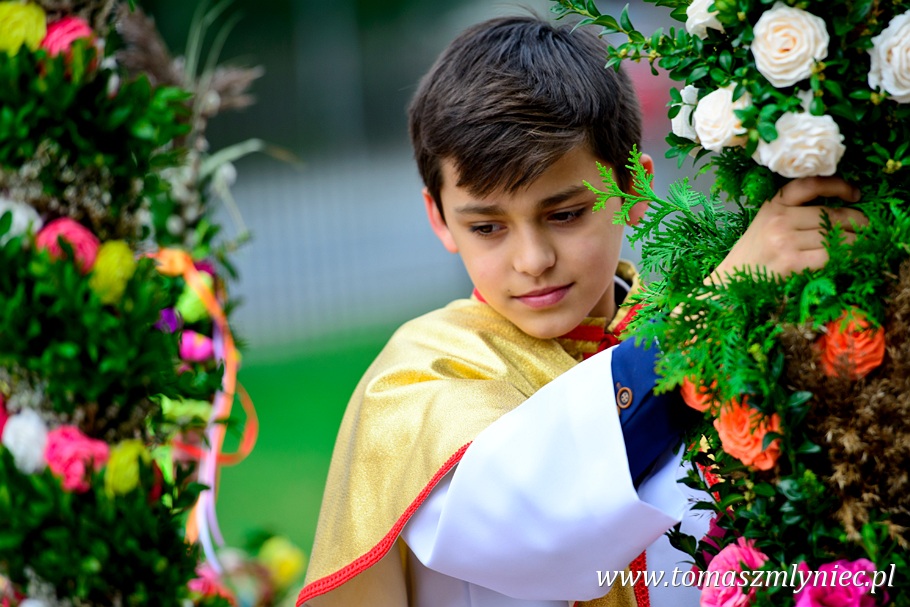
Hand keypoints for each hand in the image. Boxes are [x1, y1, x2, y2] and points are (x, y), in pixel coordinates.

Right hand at [709, 177, 866, 282]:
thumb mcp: (764, 226)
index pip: (810, 184)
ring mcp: (785, 240)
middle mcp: (778, 219)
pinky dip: (848, 256)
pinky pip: (832, 254)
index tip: (855, 194)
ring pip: (835, 235)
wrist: (729, 285)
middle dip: (856, 220)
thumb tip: (837, 211)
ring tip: (864, 244)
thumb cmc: (752, 258)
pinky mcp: (792, 262)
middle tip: (868, 228)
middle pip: (830, 213)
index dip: (838, 186)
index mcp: (772, 206)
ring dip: (856, 240)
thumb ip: (791, 214)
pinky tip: (853, 258)